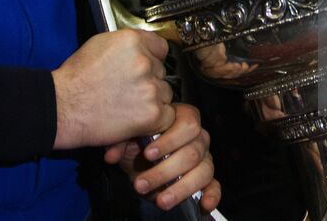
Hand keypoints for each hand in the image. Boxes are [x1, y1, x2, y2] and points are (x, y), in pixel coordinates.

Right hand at [52, 29, 173, 148]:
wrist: (62, 108)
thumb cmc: (74, 80)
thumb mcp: (99, 45)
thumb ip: (127, 45)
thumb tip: (142, 48)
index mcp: (132, 41)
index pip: (161, 47)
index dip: (152, 59)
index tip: (146, 67)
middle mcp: (144, 62)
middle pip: (161, 71)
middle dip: (149, 81)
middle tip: (128, 90)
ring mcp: (150, 88)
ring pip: (165, 93)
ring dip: (152, 100)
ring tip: (127, 105)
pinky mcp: (152, 113)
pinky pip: (167, 115)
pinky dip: (155, 120)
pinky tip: (135, 119)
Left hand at [105, 103, 219, 212]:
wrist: (139, 159)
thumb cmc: (137, 143)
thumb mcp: (127, 138)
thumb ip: (120, 142)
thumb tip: (111, 155)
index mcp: (182, 120)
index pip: (187, 124)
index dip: (169, 140)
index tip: (148, 154)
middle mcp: (198, 138)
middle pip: (192, 152)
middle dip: (165, 171)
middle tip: (142, 183)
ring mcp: (204, 158)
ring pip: (203, 171)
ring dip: (181, 188)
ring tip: (161, 200)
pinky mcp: (206, 179)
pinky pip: (215, 186)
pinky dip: (212, 195)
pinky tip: (204, 205)